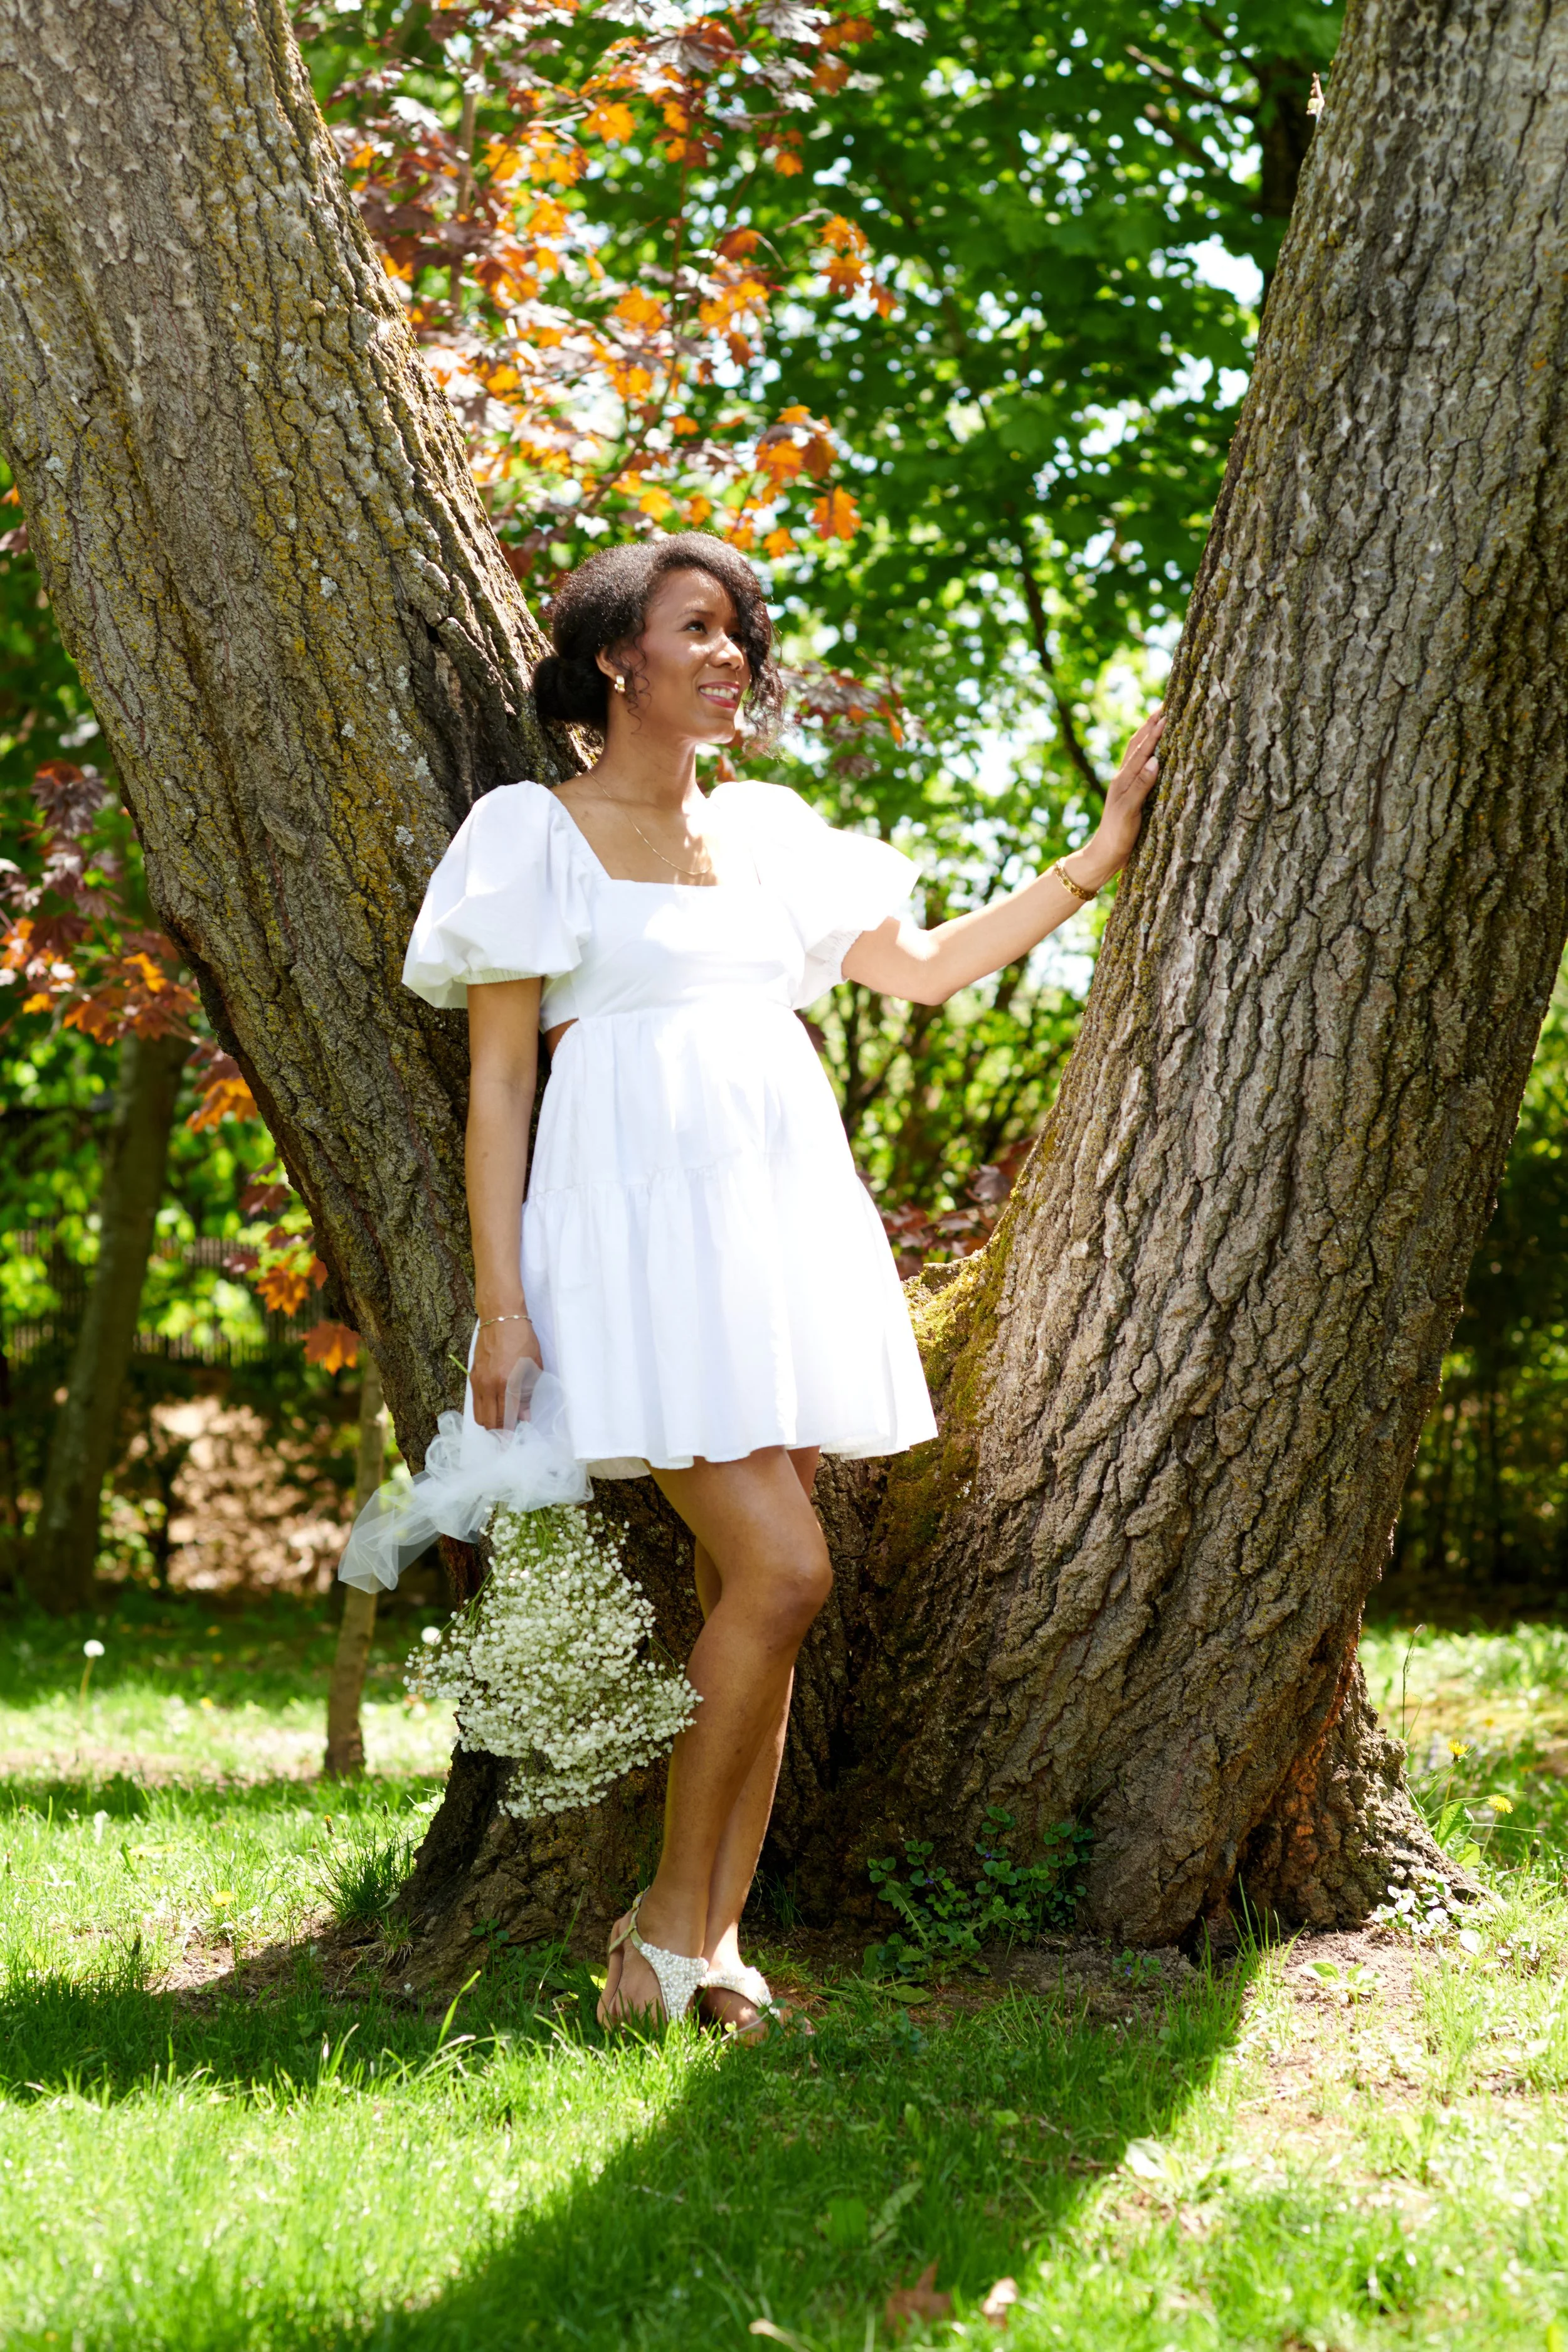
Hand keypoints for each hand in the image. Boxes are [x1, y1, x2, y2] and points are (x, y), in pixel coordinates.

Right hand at [471, 1314, 542, 1430]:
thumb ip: (528, 1394)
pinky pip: (475, 1403)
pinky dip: (484, 1410)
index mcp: (509, 1383)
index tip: (514, 1441)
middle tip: (510, 1433)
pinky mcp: (473, 1376)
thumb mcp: (534, 1366)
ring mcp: (479, 1381)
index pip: (507, 1418)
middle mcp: (491, 1385)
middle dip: (500, 1432)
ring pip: (480, 1415)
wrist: (501, 1318)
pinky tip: (494, 1409)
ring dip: (490, 1423)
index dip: (510, 1433)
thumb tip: (525, 1416)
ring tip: (502, 1422)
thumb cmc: (523, 1339)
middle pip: (490, 1422)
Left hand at [1080, 707, 1164, 883]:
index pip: (1142, 750)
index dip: (1154, 731)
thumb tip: (1155, 760)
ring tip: (1160, 720)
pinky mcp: (1131, 794)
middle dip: (1150, 725)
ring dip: (1148, 735)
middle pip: (1137, 744)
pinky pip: (1141, 767)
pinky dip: (1149, 753)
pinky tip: (1156, 753)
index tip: (1167, 712)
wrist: (1105, 855)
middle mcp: (1124, 778)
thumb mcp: (1129, 811)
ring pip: (1138, 753)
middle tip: (1165, 706)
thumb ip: (1141, 786)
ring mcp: (1126, 786)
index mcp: (1123, 779)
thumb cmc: (1117, 835)